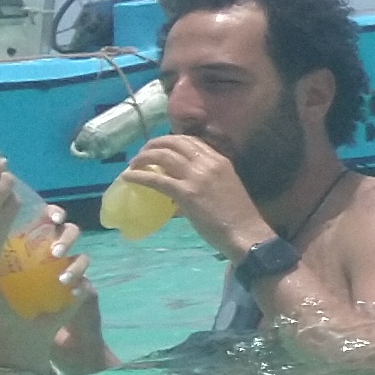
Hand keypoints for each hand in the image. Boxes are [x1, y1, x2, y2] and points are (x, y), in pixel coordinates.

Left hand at [0, 209, 90, 361]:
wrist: (17, 327)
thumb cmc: (3, 298)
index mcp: (35, 242)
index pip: (49, 220)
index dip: (55, 213)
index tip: (53, 218)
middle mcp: (56, 252)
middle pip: (71, 232)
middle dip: (67, 238)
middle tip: (54, 252)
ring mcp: (70, 270)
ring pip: (83, 258)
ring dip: (75, 265)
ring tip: (61, 279)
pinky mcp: (78, 290)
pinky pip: (86, 285)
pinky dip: (80, 287)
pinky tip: (72, 292)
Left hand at [119, 135, 272, 256]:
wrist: (246, 233)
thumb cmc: (238, 217)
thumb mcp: (225, 188)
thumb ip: (205, 182)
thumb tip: (180, 190)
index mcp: (220, 161)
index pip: (191, 141)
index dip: (171, 141)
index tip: (160, 148)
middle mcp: (207, 163)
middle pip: (173, 142)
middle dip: (153, 144)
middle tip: (142, 154)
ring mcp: (196, 177)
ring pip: (162, 156)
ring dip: (143, 157)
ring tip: (133, 164)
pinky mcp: (186, 193)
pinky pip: (156, 179)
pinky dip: (139, 176)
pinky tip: (128, 177)